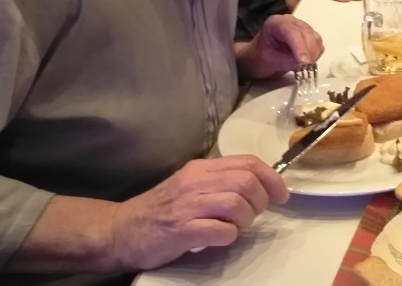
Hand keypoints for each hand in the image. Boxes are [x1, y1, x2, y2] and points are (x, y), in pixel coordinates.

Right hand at [109, 155, 288, 270]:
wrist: (120, 231)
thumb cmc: (161, 210)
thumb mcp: (191, 185)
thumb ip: (220, 181)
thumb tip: (258, 186)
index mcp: (201, 168)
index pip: (248, 162)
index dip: (272, 177)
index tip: (281, 194)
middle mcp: (196, 182)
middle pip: (247, 181)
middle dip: (260, 200)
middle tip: (253, 215)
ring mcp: (188, 206)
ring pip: (236, 204)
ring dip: (245, 219)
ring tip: (235, 227)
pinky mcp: (181, 231)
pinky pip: (219, 231)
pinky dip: (228, 236)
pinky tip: (220, 237)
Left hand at [235, 14, 323, 79]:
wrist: (258, 58)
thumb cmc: (260, 59)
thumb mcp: (270, 62)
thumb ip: (288, 61)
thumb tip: (305, 64)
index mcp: (276, 23)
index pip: (292, 32)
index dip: (300, 47)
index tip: (305, 62)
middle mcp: (290, 21)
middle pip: (306, 34)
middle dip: (308, 52)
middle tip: (306, 70)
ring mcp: (300, 27)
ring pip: (315, 38)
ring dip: (313, 54)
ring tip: (304, 68)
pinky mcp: (308, 35)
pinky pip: (317, 44)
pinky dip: (315, 55)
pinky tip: (306, 62)